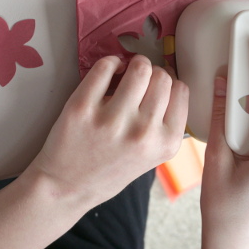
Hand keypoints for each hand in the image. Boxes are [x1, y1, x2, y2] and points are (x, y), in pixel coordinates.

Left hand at [27, 54, 188, 207]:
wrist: (68, 186)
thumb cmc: (111, 170)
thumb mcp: (152, 156)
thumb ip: (164, 124)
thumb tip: (168, 80)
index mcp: (165, 143)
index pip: (180, 90)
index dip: (168, 82)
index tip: (155, 85)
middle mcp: (143, 132)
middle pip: (162, 77)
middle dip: (152, 72)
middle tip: (138, 80)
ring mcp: (112, 119)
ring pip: (139, 68)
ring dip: (133, 64)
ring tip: (125, 72)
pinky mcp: (83, 107)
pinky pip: (105, 66)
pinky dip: (110, 62)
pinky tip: (109, 72)